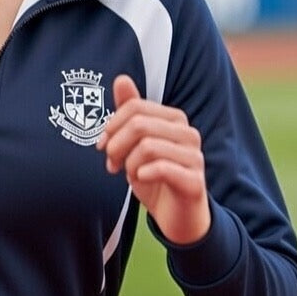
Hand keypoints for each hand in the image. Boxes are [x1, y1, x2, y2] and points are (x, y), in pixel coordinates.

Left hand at [97, 74, 210, 244]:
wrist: (176, 216)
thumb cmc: (154, 177)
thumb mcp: (136, 144)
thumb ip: (130, 113)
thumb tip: (121, 79)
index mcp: (175, 120)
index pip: (136, 107)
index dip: (112, 125)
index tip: (102, 145)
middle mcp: (188, 133)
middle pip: (140, 125)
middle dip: (116, 145)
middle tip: (111, 163)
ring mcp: (194, 157)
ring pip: (147, 146)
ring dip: (128, 163)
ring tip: (127, 174)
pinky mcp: (195, 180)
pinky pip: (163, 168)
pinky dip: (143, 174)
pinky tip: (139, 180)